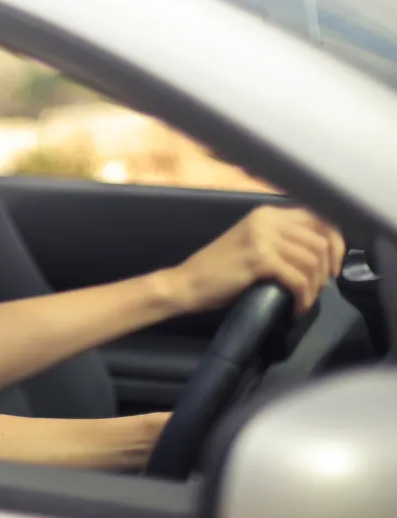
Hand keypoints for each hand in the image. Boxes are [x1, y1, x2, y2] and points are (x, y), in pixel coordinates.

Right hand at [168, 205, 344, 315]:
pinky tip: (295, 309)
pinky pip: (298, 279)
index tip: (334, 267)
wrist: (187, 283)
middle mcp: (266, 219)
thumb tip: (321, 254)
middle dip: (326, 270)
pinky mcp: (259, 259)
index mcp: (266, 214)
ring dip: (314, 287)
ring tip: (303, 301)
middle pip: (320, 241)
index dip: (335, 243)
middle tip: (317, 290)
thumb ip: (281, 241)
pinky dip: (302, 299)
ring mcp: (262, 238)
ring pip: (312, 261)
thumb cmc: (219, 271)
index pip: (319, 219)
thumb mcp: (253, 245)